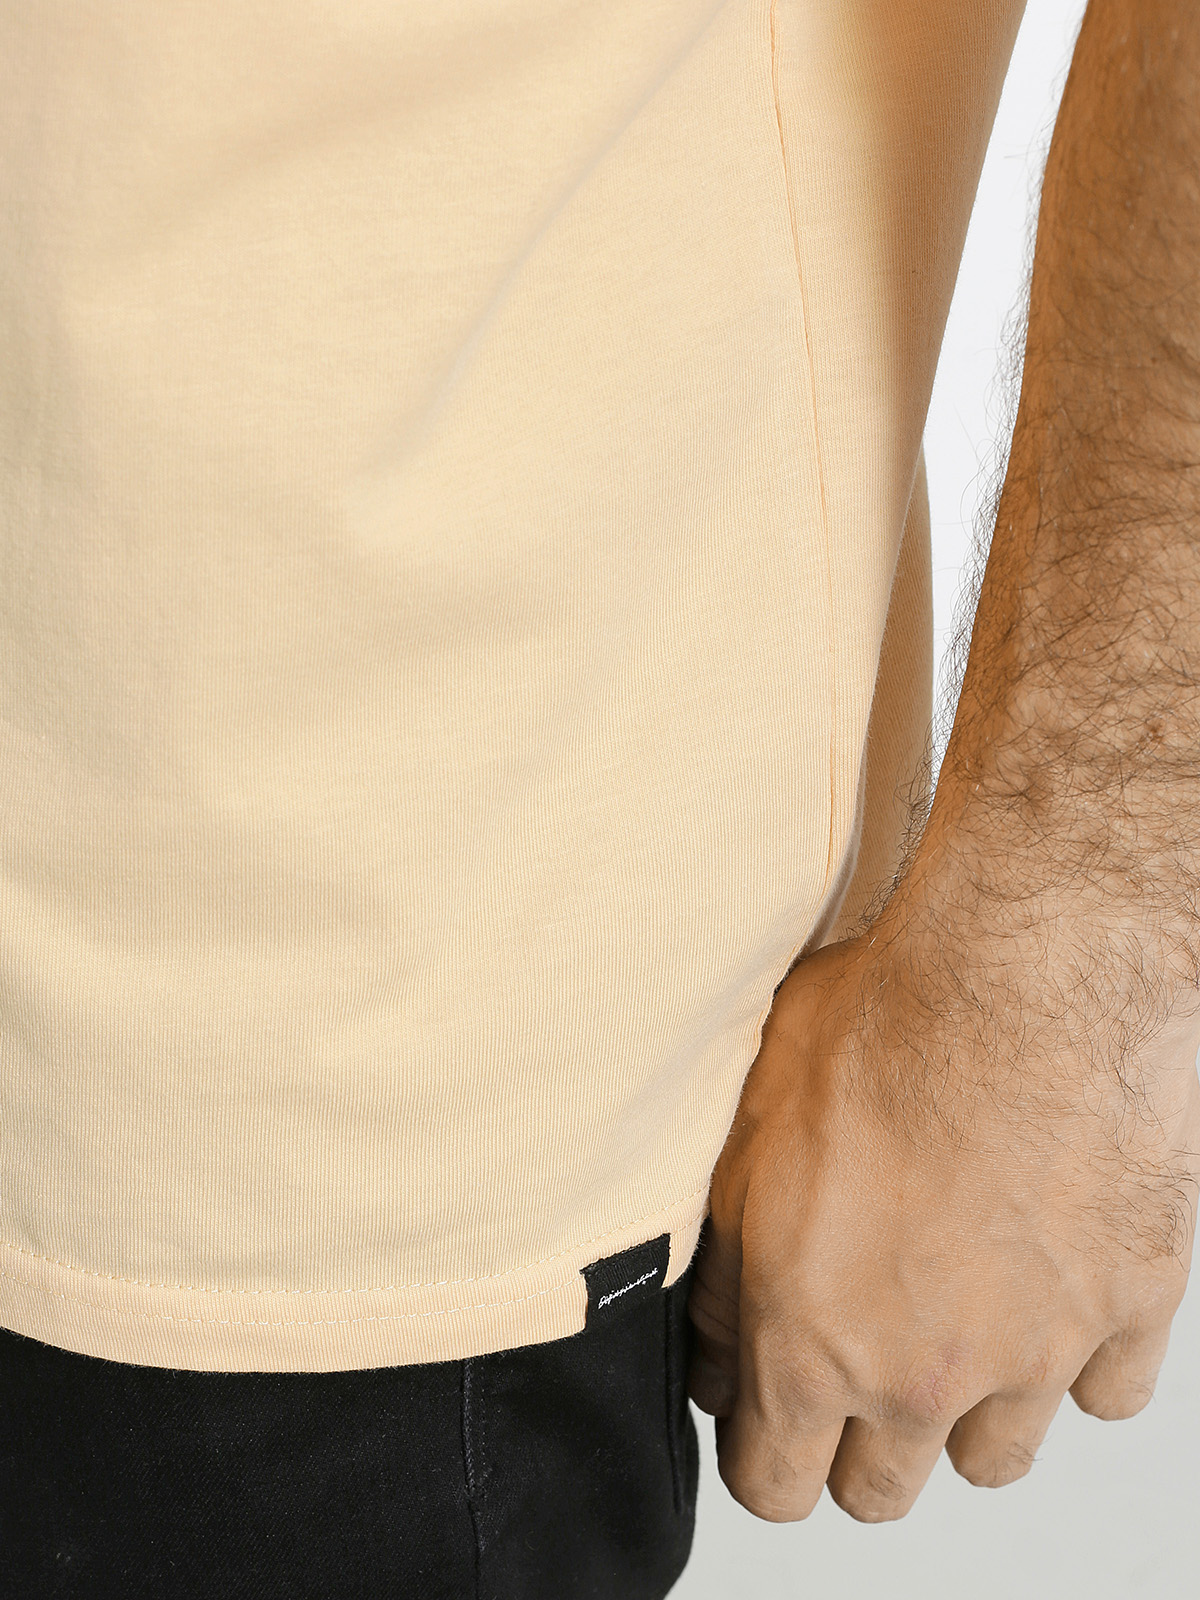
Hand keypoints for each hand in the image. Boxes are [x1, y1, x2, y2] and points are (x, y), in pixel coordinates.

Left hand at [686, 916, 1199, 1522]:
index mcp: (814, 1342)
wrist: (1024, 982)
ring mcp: (1037, 1355)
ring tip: (952, 1317)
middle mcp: (924, 1376)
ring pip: (995, 1460)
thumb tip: (713, 1352)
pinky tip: (1045, 1287)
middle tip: (856, 1364)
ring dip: (967, 1411)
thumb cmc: (882, 1035)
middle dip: (858, 1443)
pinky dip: (1078, 1356)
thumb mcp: (747, 1138)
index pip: (775, 1488)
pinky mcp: (1129, 1311)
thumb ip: (725, 1270)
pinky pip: (1106, 1392)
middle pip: (883, 1492)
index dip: (762, 1460)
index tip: (768, 1427)